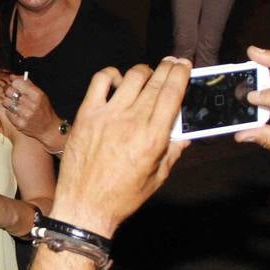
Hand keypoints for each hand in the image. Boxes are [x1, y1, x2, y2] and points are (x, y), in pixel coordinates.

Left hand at [0, 75, 61, 152]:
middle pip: (9, 91)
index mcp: (37, 95)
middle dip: (9, 91)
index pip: (16, 83)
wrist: (48, 128)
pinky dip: (10, 112)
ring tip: (15, 104)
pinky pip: (7, 113)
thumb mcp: (40, 93)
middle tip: (12, 94)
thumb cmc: (43, 109)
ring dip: (8, 102)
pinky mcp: (20, 124)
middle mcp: (31, 105)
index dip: (14, 83)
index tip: (15, 85)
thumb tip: (12, 77)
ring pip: (6, 102)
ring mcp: (25, 115)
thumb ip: (26, 83)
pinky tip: (17, 113)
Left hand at [51, 58, 192, 237]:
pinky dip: (112, 75)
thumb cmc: (121, 197)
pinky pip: (100, 81)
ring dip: (144, 71)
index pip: (172, 94)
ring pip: (132, 77)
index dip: (181, 74)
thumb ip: (173, 151)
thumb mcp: (157, 178)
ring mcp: (107, 115)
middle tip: (172, 63)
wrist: (84, 206)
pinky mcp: (86, 114)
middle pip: (156, 81)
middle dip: (168, 68)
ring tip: (148, 75)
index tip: (185, 65)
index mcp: (153, 138)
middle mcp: (132, 122)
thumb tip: (185, 134)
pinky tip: (117, 82)